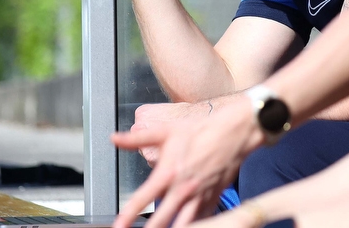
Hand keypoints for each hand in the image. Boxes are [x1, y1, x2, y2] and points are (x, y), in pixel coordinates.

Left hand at [112, 100, 263, 227]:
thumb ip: (137, 138)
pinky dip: (195, 226)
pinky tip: (187, 227)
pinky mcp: (213, 199)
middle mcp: (182, 189)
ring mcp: (199, 197)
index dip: (127, 215)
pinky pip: (202, 220)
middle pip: (160, 220)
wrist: (233, 133)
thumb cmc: (200, 131)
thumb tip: (114, 138)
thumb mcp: (166, 131)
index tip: (119, 226)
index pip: (142, 199)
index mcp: (168, 173)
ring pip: (183, 225)